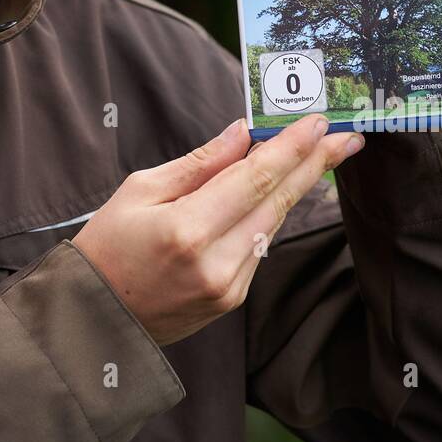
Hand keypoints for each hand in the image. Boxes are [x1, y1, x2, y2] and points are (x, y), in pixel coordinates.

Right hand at [71, 111, 362, 346]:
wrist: (93, 319)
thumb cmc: (107, 246)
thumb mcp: (141, 190)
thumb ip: (199, 163)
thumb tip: (243, 133)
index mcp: (187, 231)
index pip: (254, 179)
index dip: (291, 148)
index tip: (319, 122)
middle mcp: (215, 263)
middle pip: (277, 202)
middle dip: (316, 165)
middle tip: (349, 136)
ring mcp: (227, 287)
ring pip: (272, 223)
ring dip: (297, 187)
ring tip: (323, 154)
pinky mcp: (231, 299)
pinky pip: (258, 245)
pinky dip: (269, 213)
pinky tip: (279, 190)